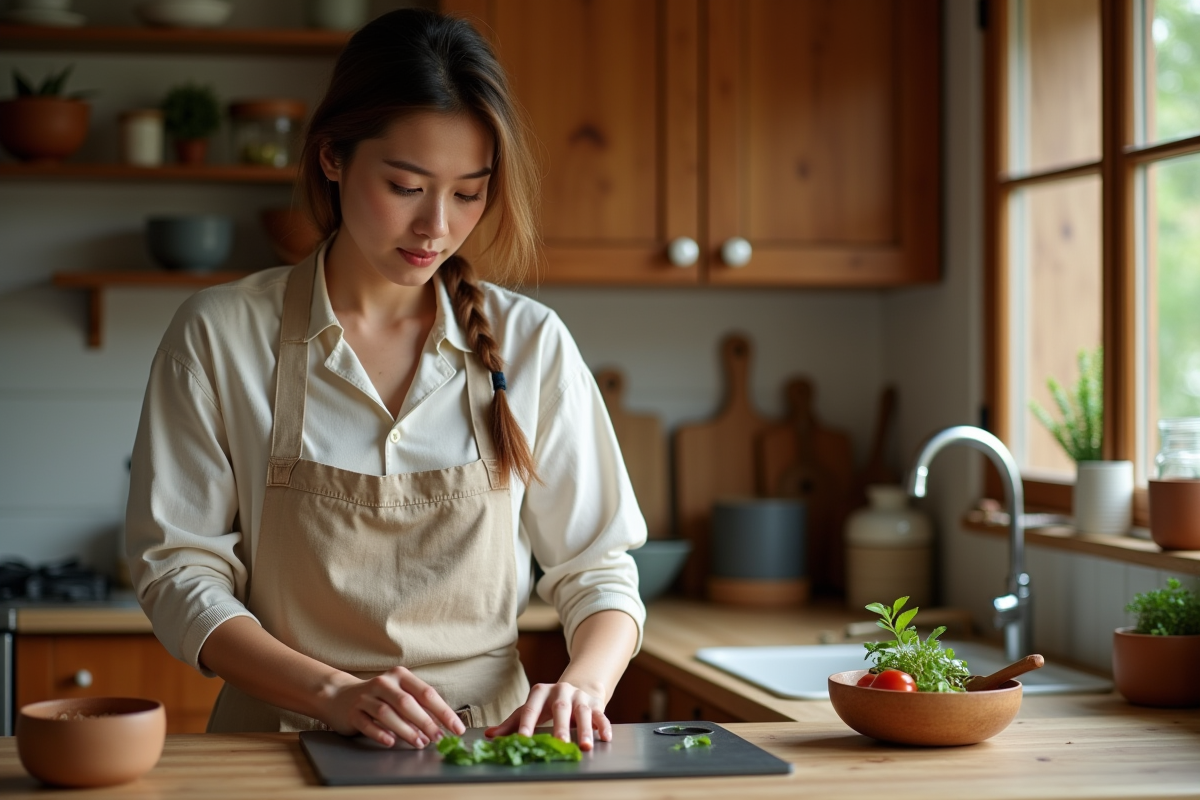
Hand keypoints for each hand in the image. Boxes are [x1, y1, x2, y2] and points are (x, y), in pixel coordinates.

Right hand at [319, 666, 465, 748]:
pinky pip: (367, 723)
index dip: (444, 712)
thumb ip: (419, 706)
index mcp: (401, 676)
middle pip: (407, 703)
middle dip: (426, 722)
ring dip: (405, 730)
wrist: (340, 696)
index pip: (427, 693)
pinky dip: (380, 733)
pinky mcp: (353, 712)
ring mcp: (366, 697)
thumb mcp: (400, 694)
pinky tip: (391, 741)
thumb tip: (443, 726)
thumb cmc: (379, 697)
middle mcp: (384, 683)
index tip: (457, 728)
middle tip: (438, 738)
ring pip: (387, 713)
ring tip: (419, 743)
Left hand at [485, 682, 610, 750]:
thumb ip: (512, 723)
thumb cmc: (549, 703)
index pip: (532, 709)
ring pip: (583, 713)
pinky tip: (605, 738)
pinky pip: (601, 715)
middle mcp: (561, 691)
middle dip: (560, 727)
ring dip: (585, 730)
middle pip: (560, 709)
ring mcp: (580, 697)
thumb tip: (489, 736)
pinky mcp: (596, 704)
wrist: (579, 686)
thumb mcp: (531, 709)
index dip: (526, 724)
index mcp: (541, 692)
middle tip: (559, 743)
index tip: (522, 739)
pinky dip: (603, 726)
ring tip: (584, 746)